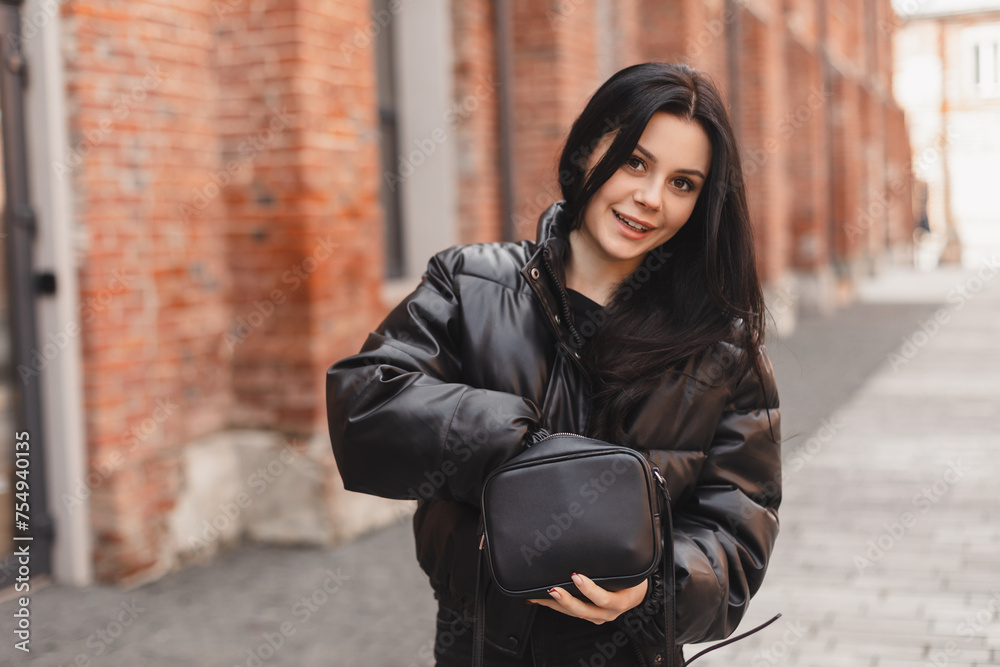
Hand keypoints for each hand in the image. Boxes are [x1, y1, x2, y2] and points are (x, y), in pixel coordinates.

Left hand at [526, 573, 647, 624]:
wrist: (638, 594)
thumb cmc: (633, 579)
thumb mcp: (631, 571)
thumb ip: (616, 563)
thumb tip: (597, 539)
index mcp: (620, 602)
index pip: (604, 599)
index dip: (589, 590)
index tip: (576, 576)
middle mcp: (608, 613)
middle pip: (584, 611)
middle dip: (566, 600)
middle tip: (552, 589)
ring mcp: (598, 617)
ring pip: (573, 614)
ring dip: (554, 604)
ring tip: (537, 595)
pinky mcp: (590, 617)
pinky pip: (571, 613)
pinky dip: (555, 606)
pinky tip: (541, 599)